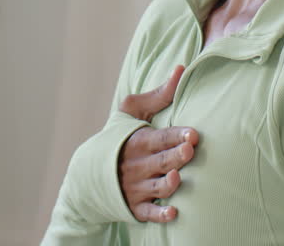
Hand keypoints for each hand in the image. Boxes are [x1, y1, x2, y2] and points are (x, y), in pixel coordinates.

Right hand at [116, 64, 200, 222]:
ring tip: (178, 177)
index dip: (175, 136)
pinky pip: (148, 213)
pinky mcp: (136, 207)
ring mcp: (136, 188)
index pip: (159, 138)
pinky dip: (160, 214)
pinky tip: (173, 212)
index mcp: (138, 141)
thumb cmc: (118, 137)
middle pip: (160, 161)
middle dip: (174, 156)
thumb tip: (182, 69)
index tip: (192, 133)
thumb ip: (159, 94)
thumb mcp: (131, 112)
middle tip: (189, 149)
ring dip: (167, 183)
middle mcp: (138, 165)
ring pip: (155, 187)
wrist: (90, 173)